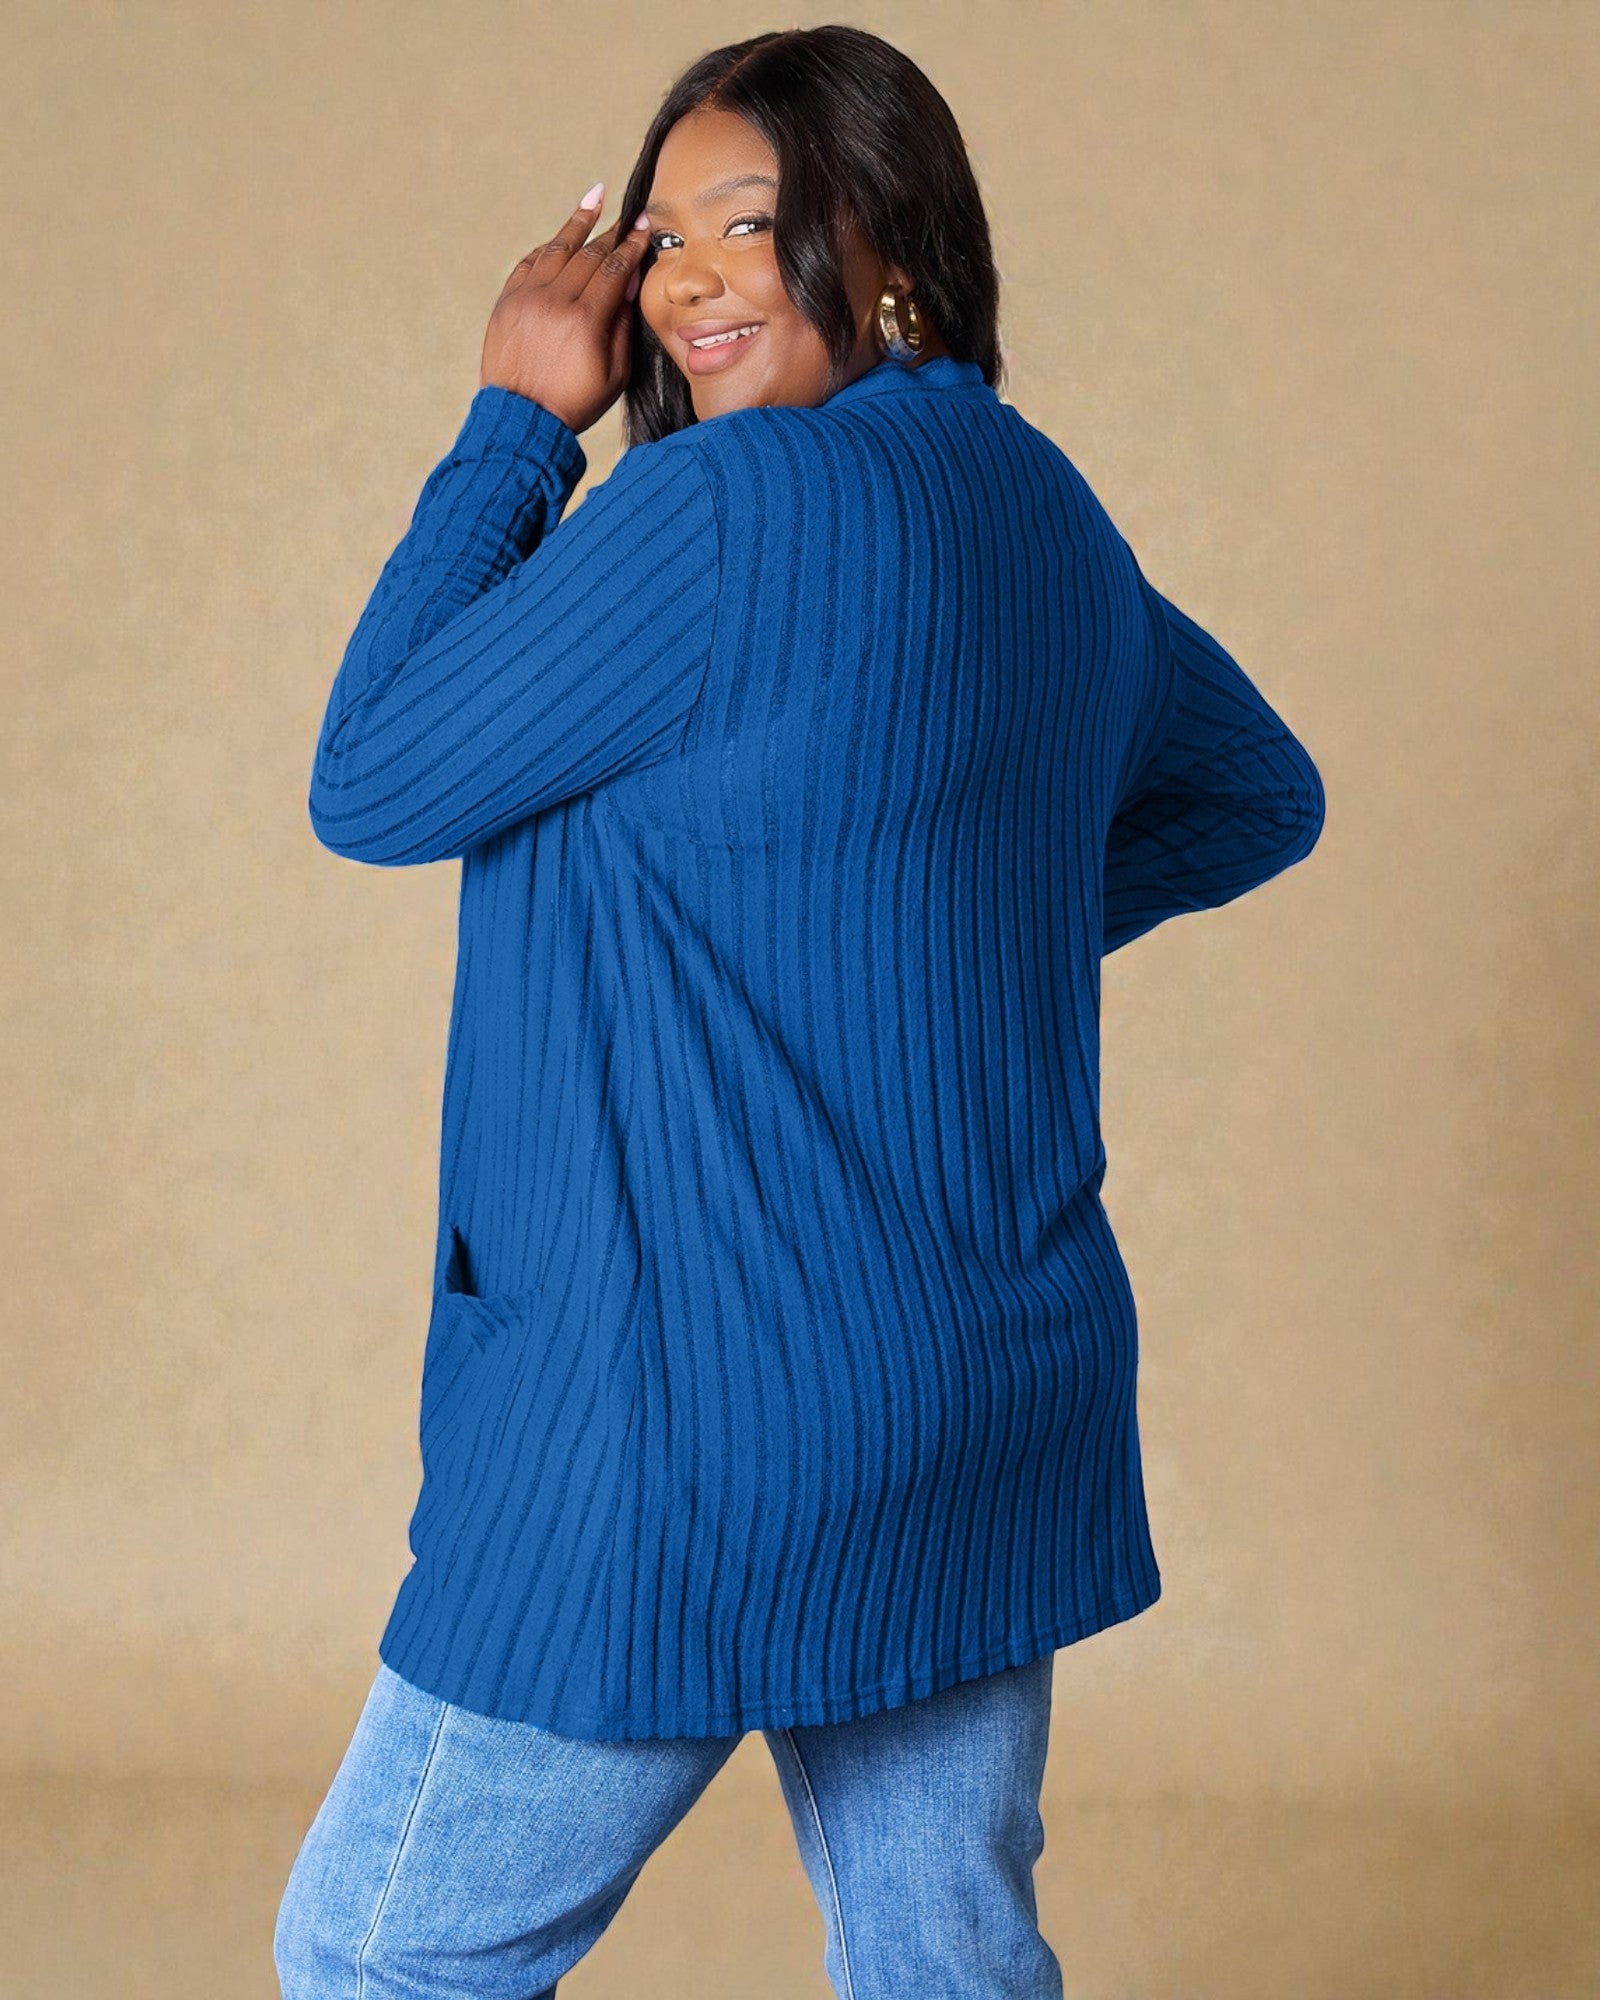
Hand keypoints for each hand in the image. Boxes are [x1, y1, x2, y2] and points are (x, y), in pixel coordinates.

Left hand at [478, 188, 650, 434]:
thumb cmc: (573, 403)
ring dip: (577, 223)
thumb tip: (627, 284)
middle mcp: (554, 301)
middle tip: (627, 215)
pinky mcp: (507, 303)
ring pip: (555, 249)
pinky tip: (561, 238)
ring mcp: (526, 299)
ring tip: (594, 200)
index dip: (631, 245)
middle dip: (611, 231)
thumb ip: (623, 326)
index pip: (613, 269)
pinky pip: (528, 263)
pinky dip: (547, 248)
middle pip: (587, 253)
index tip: (644, 226)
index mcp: (584, 320)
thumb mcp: (615, 375)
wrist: (521, 420)